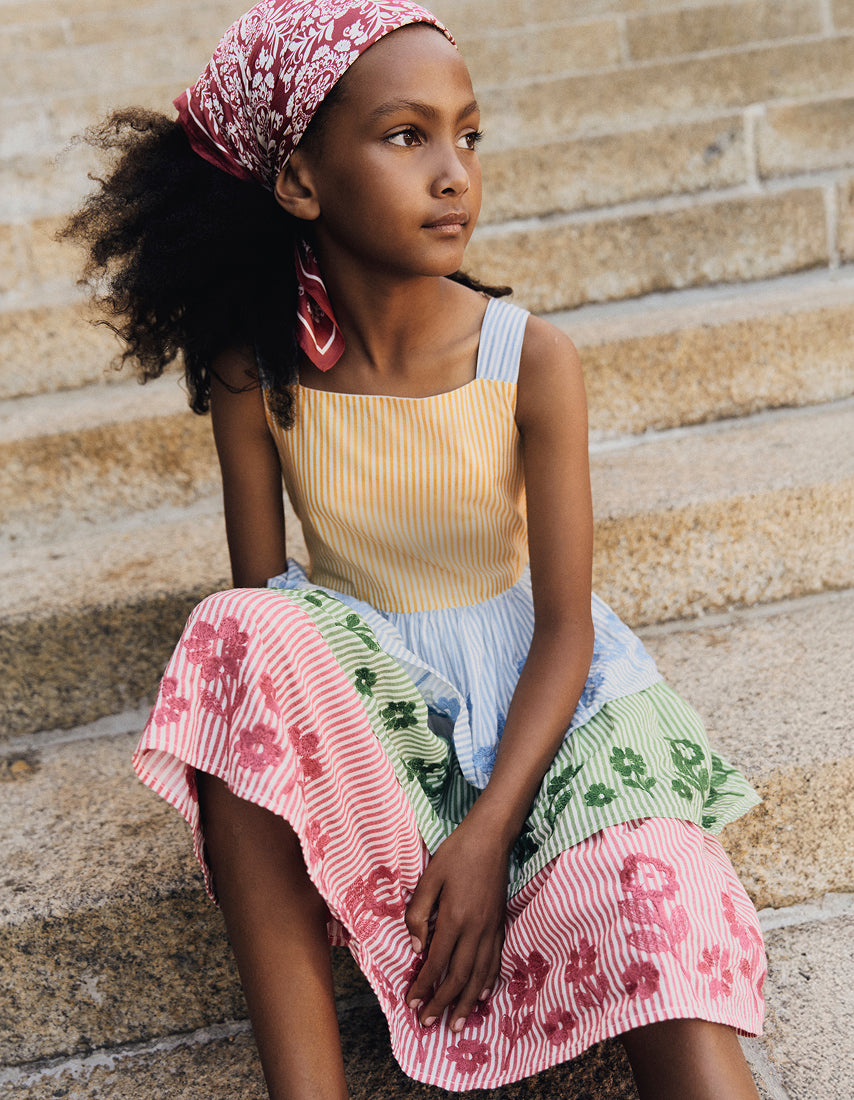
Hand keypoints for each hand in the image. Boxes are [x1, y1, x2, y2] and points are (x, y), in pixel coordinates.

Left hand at [405, 821, 509, 1031]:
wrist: (491, 838)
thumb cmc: (456, 854)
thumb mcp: (430, 878)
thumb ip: (419, 914)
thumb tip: (417, 948)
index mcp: (455, 918)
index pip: (437, 963)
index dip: (424, 987)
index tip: (412, 1004)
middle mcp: (476, 929)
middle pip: (459, 977)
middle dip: (442, 1004)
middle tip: (429, 1024)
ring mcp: (492, 929)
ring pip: (480, 976)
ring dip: (466, 1004)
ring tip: (456, 1025)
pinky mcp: (500, 925)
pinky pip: (495, 962)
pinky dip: (488, 983)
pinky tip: (480, 997)